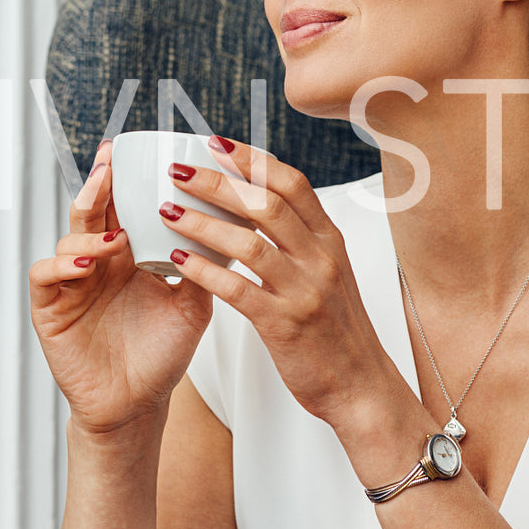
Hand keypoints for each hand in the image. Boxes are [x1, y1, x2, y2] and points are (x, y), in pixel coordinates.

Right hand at [28, 139, 214, 440]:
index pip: (122, 207)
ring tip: (116, 236)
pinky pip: (46, 274)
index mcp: (129, 255)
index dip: (123, 179)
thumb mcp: (192, 306)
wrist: (138, 405)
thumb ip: (203, 267)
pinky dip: (63, 263)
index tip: (135, 152)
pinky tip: (88, 264)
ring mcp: (72, 283)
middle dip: (100, 184)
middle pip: (92, 210)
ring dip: (89, 230)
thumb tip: (232, 225)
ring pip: (69, 236)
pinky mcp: (51, 308)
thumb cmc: (162, 355)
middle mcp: (98, 262)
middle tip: (111, 165)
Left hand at [160, 135, 399, 426]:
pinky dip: (205, 271)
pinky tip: (178, 260)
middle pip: (266, 204)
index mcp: (330, 240)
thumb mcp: (330, 273)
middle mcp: (321, 258)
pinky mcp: (286, 325)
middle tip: (178, 170)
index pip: (292, 184)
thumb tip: (260, 203)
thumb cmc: (337, 330)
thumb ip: (301, 239)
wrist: (361, 385)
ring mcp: (305, 291)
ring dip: (202, 223)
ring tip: (166, 211)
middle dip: (218, 182)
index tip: (216, 143)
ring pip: (249, 243)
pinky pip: (238, 290)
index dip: (252, 160)